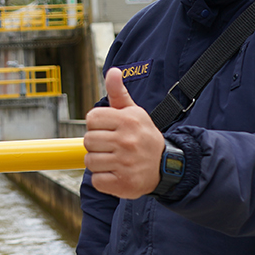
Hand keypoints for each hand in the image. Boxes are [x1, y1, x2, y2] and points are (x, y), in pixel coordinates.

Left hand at [84, 67, 163, 198]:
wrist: (166, 166)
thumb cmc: (144, 136)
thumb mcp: (134, 112)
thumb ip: (118, 93)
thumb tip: (113, 71)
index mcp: (128, 121)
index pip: (91, 118)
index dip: (96, 125)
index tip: (108, 129)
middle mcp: (127, 141)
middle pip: (88, 140)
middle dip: (96, 144)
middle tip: (111, 147)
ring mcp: (125, 163)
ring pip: (90, 161)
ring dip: (98, 163)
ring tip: (114, 160)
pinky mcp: (124, 183)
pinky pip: (97, 180)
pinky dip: (103, 179)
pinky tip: (115, 173)